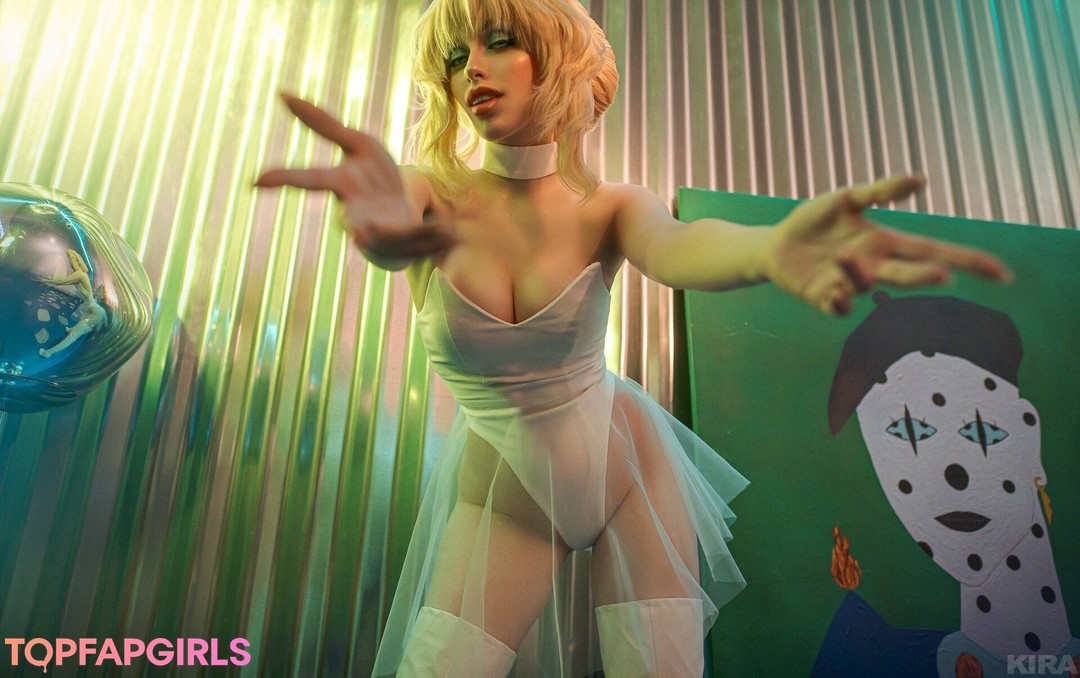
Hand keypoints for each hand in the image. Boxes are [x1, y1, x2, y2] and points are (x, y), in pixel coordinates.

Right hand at [255, 94, 453, 261]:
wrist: (402, 200)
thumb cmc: (372, 173)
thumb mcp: (355, 143)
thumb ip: (321, 123)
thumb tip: (282, 95)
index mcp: (342, 185)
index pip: (310, 180)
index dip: (284, 179)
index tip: (255, 180)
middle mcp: (357, 214)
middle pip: (354, 226)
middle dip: (364, 233)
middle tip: (361, 234)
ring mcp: (382, 231)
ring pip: (395, 239)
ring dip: (416, 233)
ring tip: (443, 226)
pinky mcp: (405, 242)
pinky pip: (418, 242)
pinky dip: (434, 233)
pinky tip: (452, 228)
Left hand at [765, 174, 1011, 314]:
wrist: (775, 244)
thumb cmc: (814, 222)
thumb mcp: (847, 199)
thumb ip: (881, 190)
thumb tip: (923, 180)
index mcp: (886, 243)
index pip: (934, 251)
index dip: (968, 262)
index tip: (1002, 272)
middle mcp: (873, 267)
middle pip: (908, 273)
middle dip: (925, 276)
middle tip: (943, 275)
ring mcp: (849, 285)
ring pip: (868, 285)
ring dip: (859, 272)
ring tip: (841, 254)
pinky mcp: (823, 297)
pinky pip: (837, 305)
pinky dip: (838, 299)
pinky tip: (833, 291)